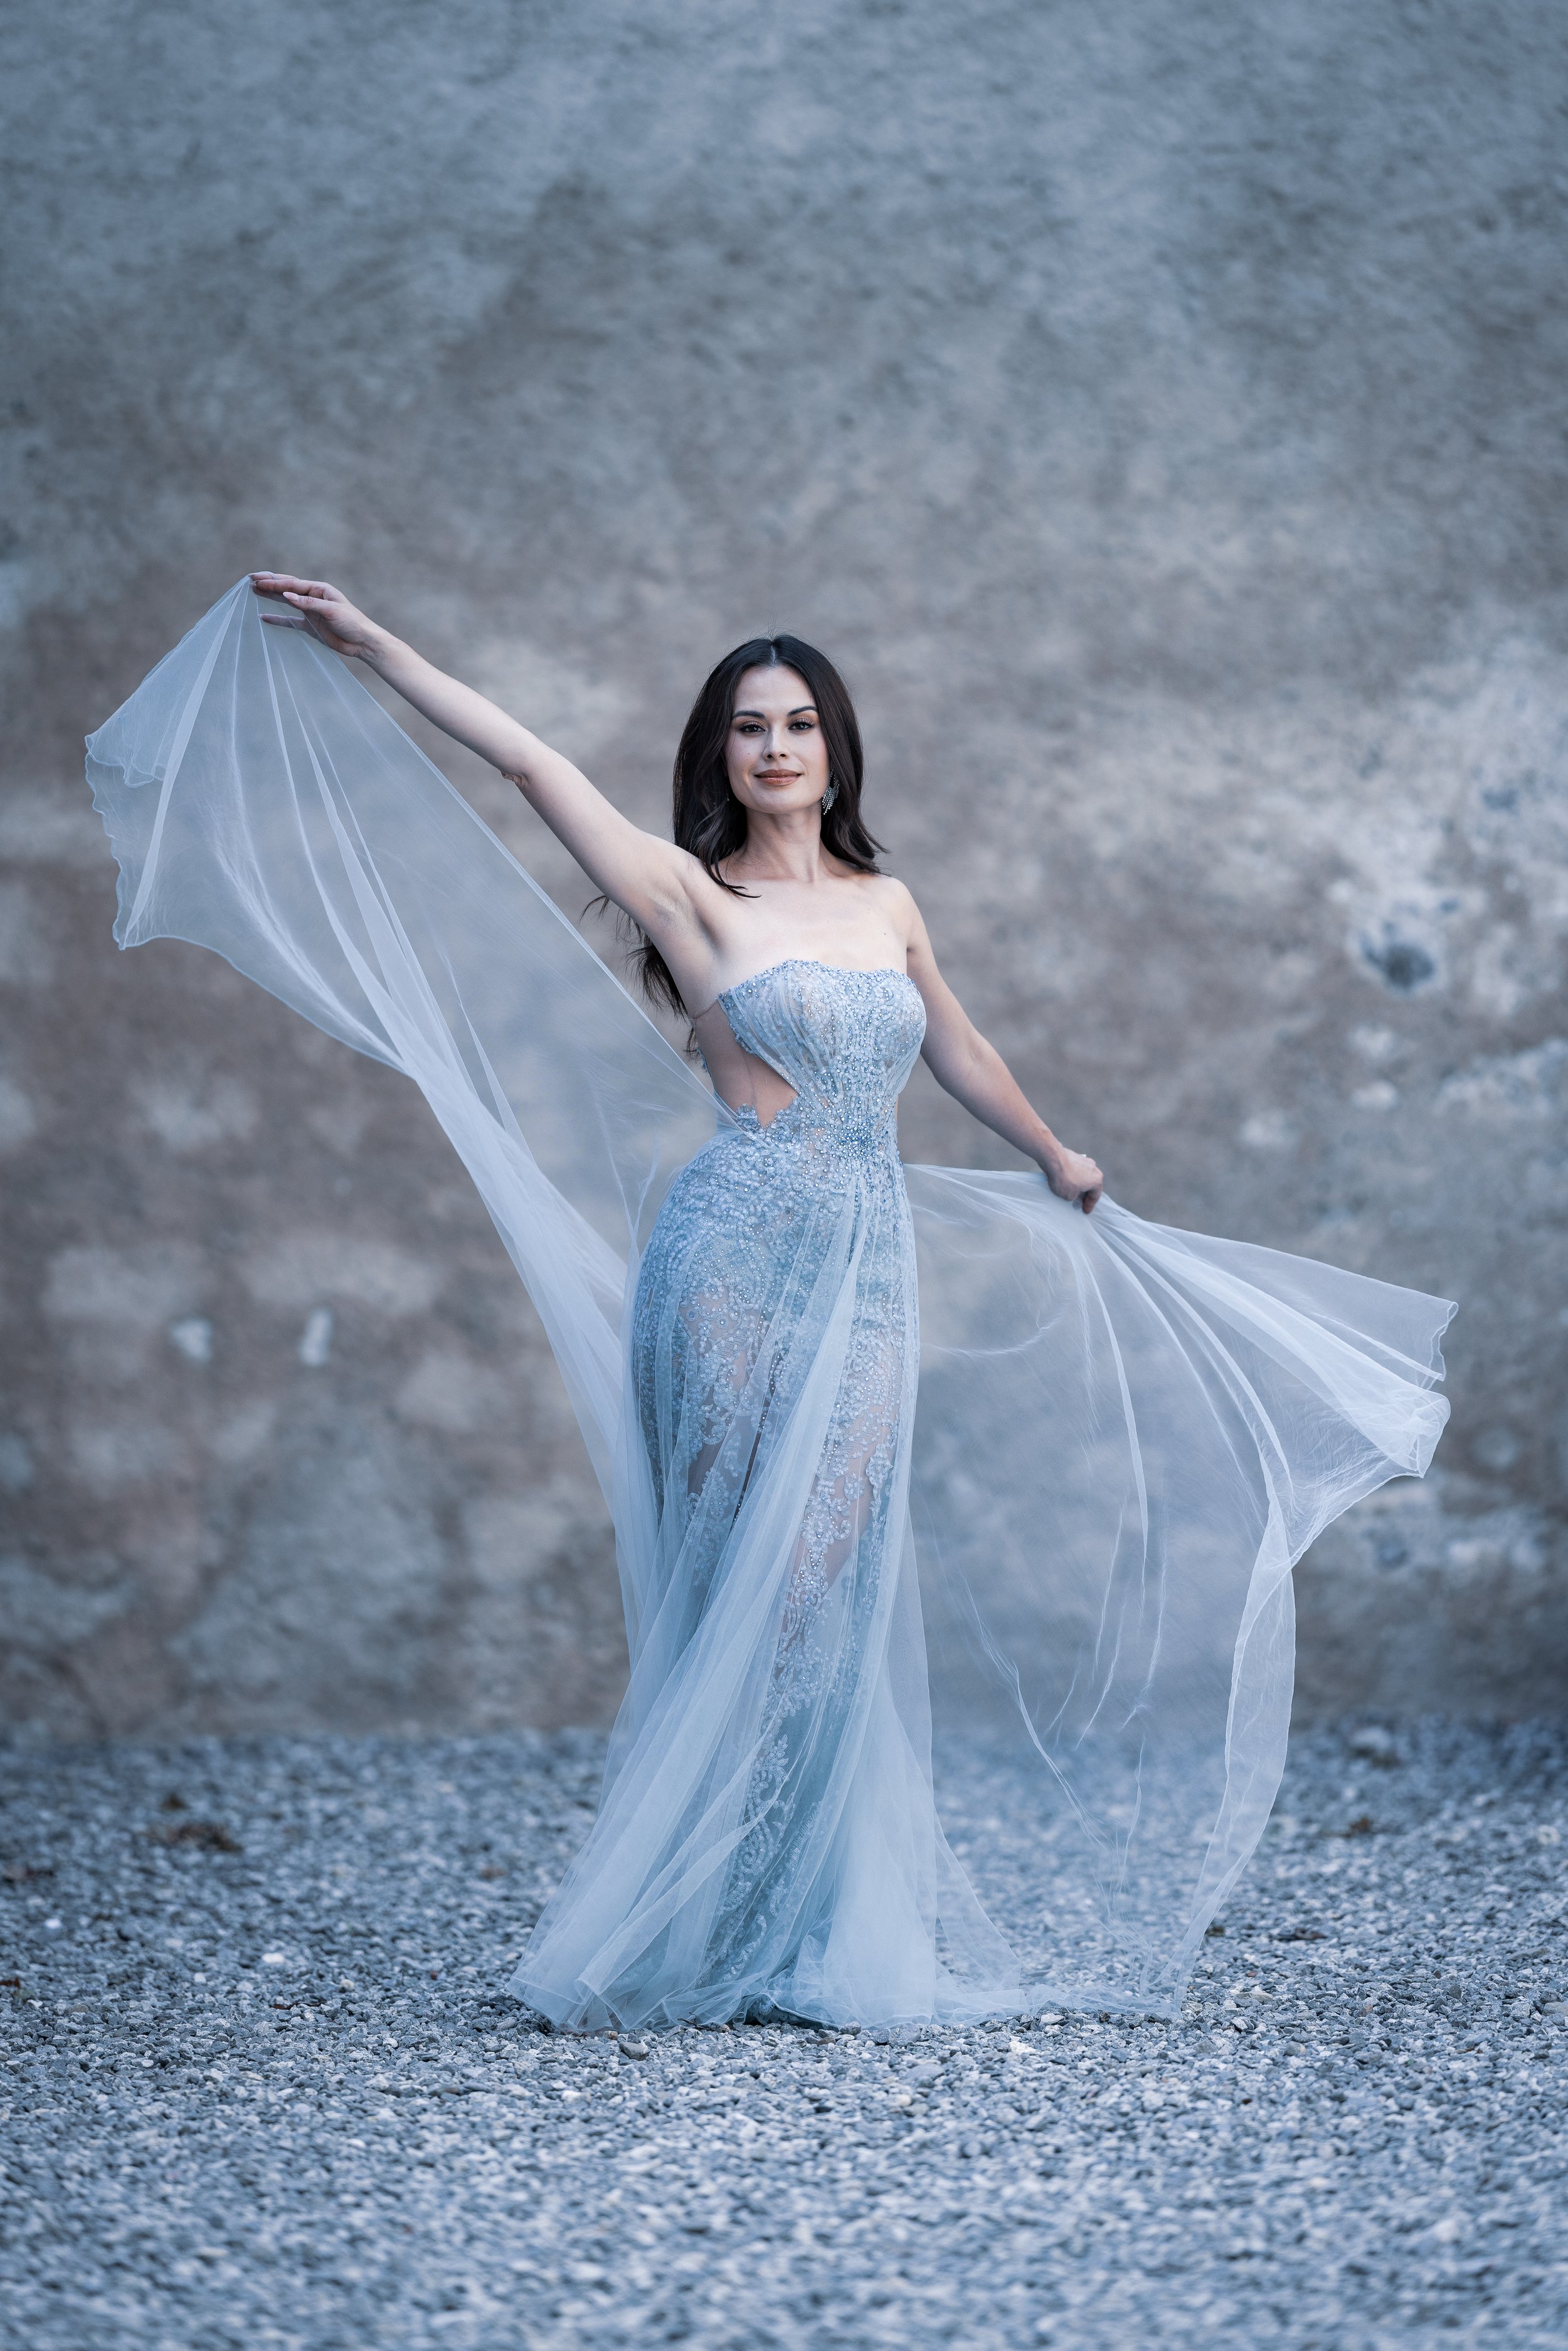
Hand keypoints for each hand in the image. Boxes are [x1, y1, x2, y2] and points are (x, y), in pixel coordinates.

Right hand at [250, 573, 383, 660]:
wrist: (363, 642)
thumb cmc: (352, 623)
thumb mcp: (331, 611)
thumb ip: (308, 604)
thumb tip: (287, 595)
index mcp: (319, 590)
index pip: (292, 584)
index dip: (274, 582)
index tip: (257, 580)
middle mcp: (313, 598)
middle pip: (287, 589)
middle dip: (269, 584)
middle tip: (250, 579)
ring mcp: (311, 612)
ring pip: (286, 602)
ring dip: (271, 597)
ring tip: (254, 591)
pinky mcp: (311, 626)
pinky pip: (291, 621)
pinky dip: (278, 619)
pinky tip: (264, 617)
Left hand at [1044, 1145, 1102, 1214]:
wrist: (1053, 1160)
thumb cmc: (1064, 1179)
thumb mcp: (1070, 1197)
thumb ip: (1074, 1197)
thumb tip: (1073, 1193)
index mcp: (1097, 1179)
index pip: (1095, 1195)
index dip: (1089, 1205)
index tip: (1085, 1211)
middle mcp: (1093, 1168)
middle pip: (1090, 1184)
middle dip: (1084, 1193)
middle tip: (1079, 1202)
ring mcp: (1084, 1160)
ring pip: (1082, 1176)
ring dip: (1078, 1184)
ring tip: (1070, 1191)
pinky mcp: (1074, 1156)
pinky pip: (1075, 1169)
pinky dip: (1071, 1176)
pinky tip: (1064, 1181)